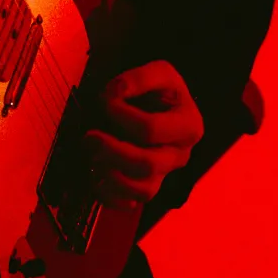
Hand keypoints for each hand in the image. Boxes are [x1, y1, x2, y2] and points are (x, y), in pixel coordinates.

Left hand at [87, 61, 203, 208]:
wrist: (165, 106)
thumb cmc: (163, 91)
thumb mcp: (160, 72)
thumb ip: (140, 78)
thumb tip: (116, 92)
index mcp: (188, 126)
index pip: (150, 129)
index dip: (122, 116)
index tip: (105, 100)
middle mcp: (180, 155)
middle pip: (147, 164)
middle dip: (112, 151)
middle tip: (89, 137)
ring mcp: (164, 174)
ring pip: (142, 191)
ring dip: (112, 178)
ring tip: (94, 160)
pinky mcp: (147, 187)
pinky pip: (130, 204)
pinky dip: (110, 198)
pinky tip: (96, 181)